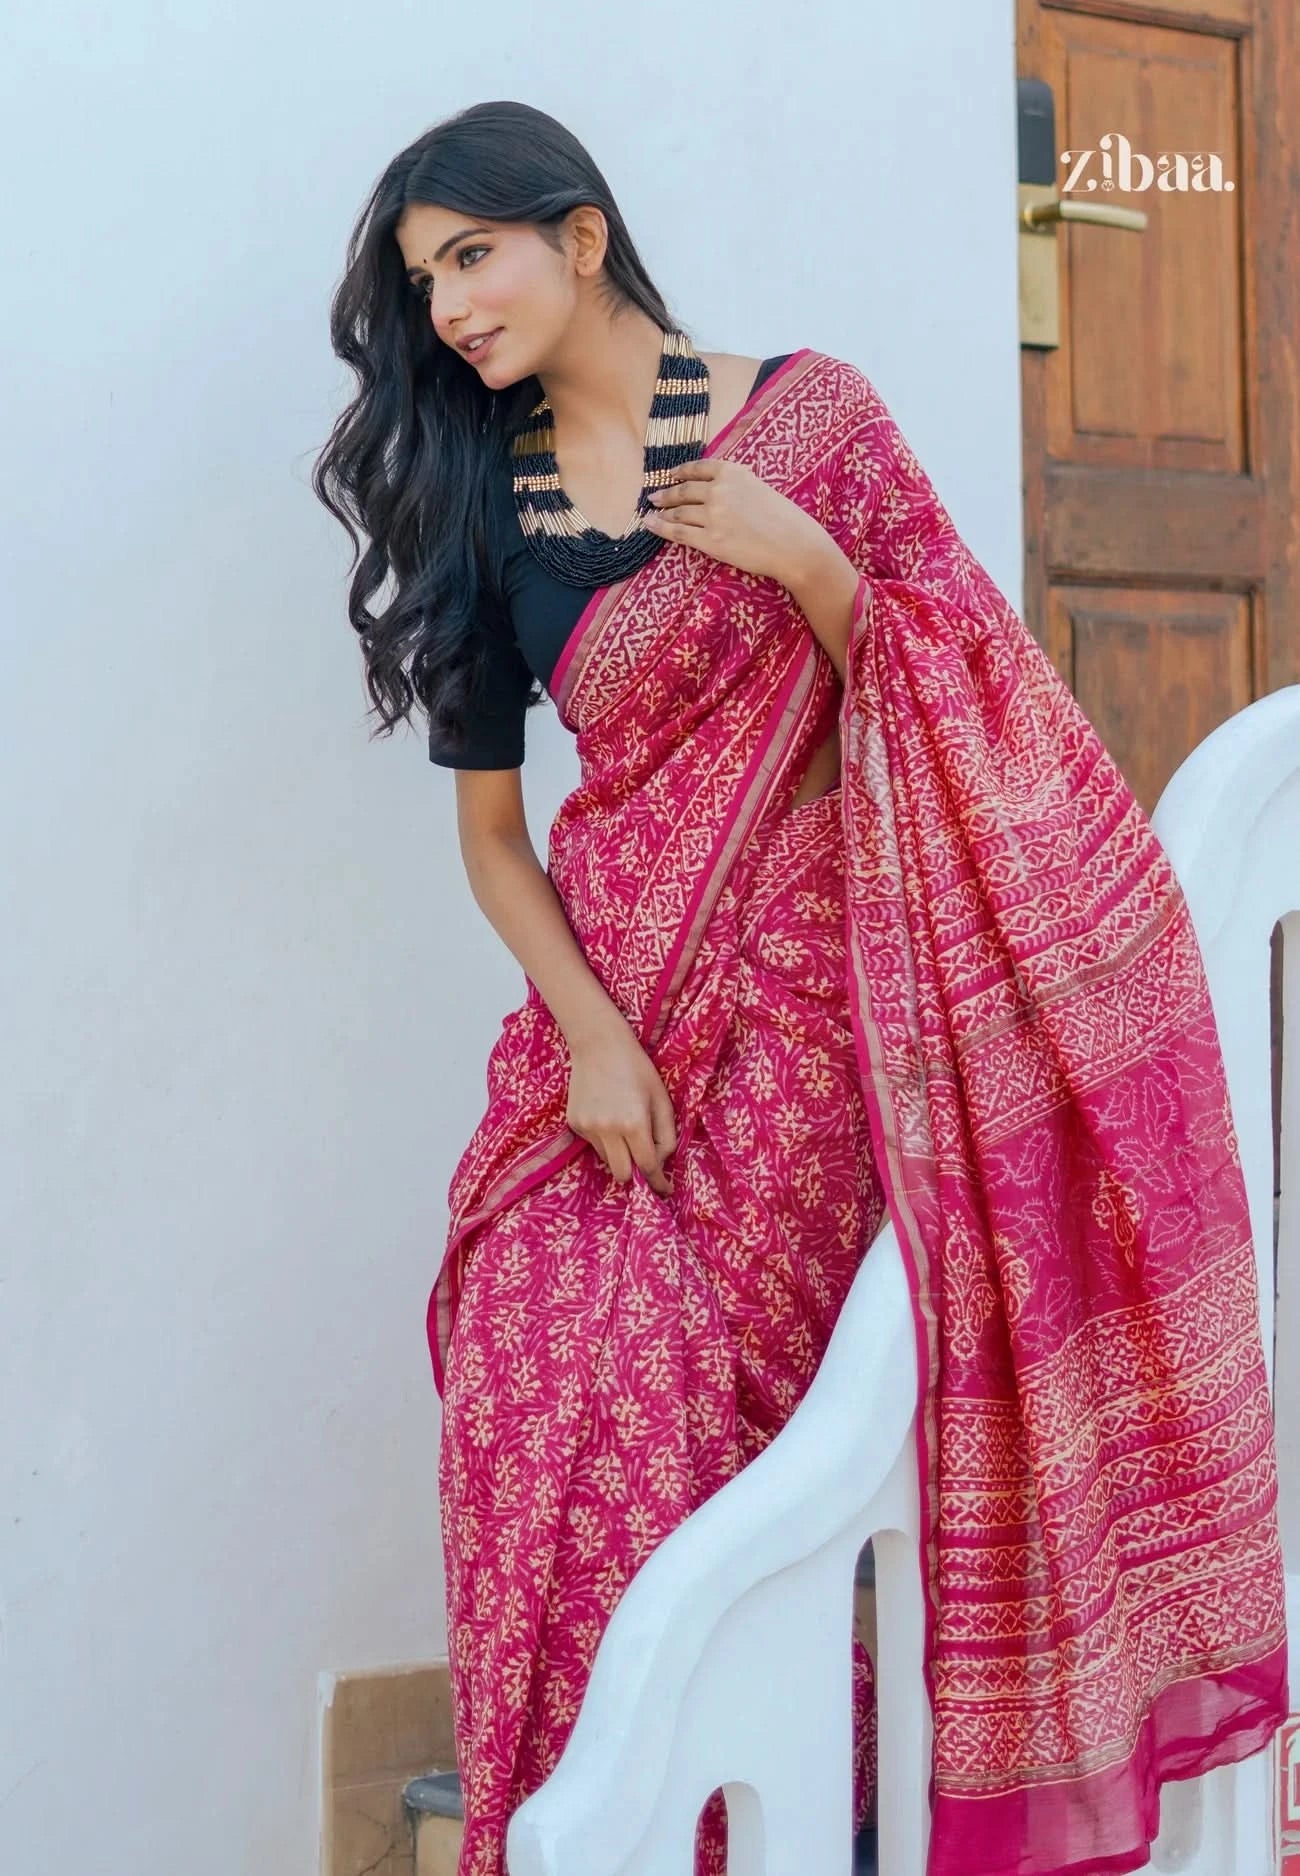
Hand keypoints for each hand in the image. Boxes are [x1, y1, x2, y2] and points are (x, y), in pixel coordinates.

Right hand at [565, 1011, 677, 1196]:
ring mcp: (587, 1128)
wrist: (599, 1044)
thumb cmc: (637, 1069)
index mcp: (634, 1123)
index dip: (658, 1182)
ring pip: (608, 1160)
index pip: (647, 1166)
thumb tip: (660, 1163)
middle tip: (645, 1164)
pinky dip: (605, 1139)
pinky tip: (608, 1114)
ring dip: (620, 1153)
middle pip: (623, 1174)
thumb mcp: (662, 1099)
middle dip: (636, 1174)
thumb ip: (666, 1135)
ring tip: (624, 1125)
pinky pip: (594, 1145)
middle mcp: (608, 1129)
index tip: (665, 1190)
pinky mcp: (574, 1124)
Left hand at [642, 458, 827, 586]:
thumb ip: (739, 483)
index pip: (698, 468)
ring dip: (662, 512)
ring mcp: (712, 516)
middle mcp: (719, 490)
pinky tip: (650, 525)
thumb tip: (721, 484)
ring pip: (678, 512)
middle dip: (666, 494)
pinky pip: (678, 532)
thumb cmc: (785, 518)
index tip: (671, 475)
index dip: (681, 472)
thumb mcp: (760, 487)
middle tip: (654, 496)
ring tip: (652, 514)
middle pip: (684, 491)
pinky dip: (660, 528)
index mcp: (733, 473)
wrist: (794, 544)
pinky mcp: (710, 540)